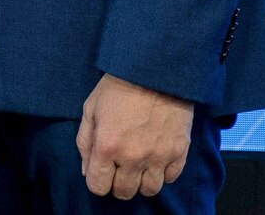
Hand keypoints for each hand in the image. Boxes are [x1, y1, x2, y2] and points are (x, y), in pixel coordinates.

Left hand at [76, 73, 194, 199]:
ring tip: (139, 165)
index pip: (98, 186)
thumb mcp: (90, 109)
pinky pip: (171, 179)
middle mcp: (133, 158)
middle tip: (119, 167)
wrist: (154, 71)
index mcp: (107, 146)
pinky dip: (163, 173)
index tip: (101, 171)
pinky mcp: (179, 152)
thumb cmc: (117, 87)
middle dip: (118, 183)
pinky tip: (156, 158)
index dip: (97, 181)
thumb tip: (87, 170)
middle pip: (124, 192)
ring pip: (149, 190)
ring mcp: (158, 157)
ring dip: (141, 181)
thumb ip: (85, 142)